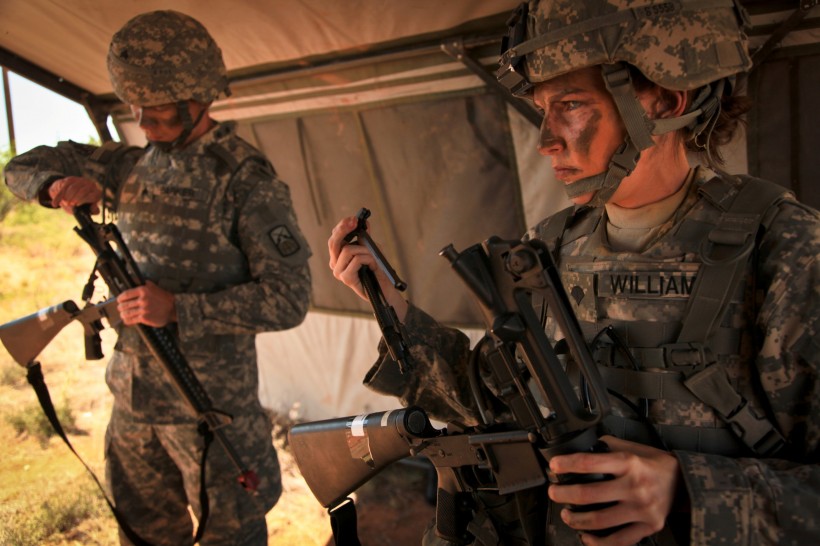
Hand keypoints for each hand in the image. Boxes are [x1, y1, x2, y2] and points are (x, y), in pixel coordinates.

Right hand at [48, 176, 101, 213]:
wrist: (70, 195)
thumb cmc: (81, 204)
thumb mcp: (87, 208)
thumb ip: (92, 210)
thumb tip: (94, 209)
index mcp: (97, 193)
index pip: (92, 195)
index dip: (83, 200)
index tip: (77, 205)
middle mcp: (91, 185)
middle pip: (83, 191)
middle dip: (75, 198)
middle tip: (69, 204)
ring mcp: (81, 181)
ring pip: (74, 188)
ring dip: (68, 196)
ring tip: (65, 203)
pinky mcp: (71, 179)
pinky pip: (64, 187)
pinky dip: (58, 196)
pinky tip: (55, 203)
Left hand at [117, 281, 177, 326]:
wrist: (174, 308)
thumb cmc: (165, 298)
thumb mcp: (155, 287)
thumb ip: (145, 284)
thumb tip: (135, 280)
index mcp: (143, 290)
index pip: (126, 294)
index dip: (120, 298)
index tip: (119, 300)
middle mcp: (142, 300)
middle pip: (124, 305)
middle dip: (120, 307)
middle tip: (121, 308)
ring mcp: (143, 309)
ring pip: (126, 313)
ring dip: (123, 314)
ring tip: (123, 314)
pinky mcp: (144, 318)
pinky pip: (131, 320)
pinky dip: (127, 321)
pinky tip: (127, 320)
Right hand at [328, 216, 407, 319]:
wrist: (384, 288)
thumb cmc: (377, 270)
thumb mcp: (372, 249)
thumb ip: (365, 238)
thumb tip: (364, 223)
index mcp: (338, 256)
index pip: (334, 237)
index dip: (342, 226)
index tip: (353, 218)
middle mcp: (335, 263)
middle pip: (334, 242)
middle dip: (344, 229)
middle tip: (355, 222)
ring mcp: (339, 271)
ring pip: (347, 250)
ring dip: (364, 250)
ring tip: (373, 256)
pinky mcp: (346, 278)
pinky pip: (356, 260)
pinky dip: (367, 258)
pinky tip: (372, 264)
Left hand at [547, 436, 683, 545]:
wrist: (686, 483)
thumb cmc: (656, 464)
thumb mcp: (633, 447)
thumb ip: (608, 446)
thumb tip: (582, 446)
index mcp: (629, 463)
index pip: (590, 462)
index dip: (567, 465)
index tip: (554, 466)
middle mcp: (635, 486)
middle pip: (589, 494)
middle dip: (564, 495)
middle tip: (554, 493)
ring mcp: (641, 509)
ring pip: (599, 520)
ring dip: (576, 520)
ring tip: (567, 515)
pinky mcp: (648, 527)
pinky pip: (618, 540)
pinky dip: (598, 542)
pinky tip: (586, 537)